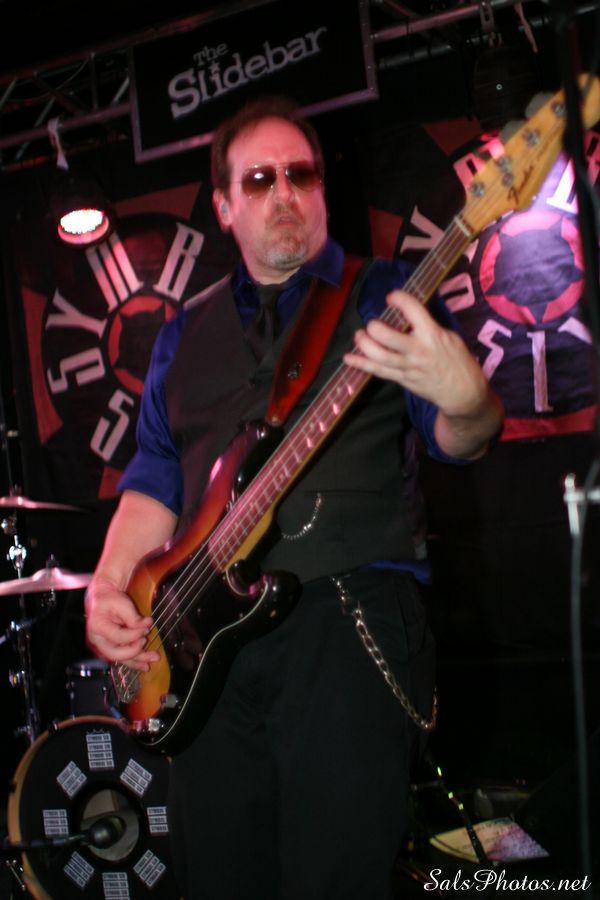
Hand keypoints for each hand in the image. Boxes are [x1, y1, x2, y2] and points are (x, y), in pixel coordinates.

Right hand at [85, 576, 160, 670]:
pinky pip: (122, 657)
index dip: (134, 635)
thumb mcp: (122, 604)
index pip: (118, 637)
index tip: (146, 628)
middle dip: (135, 652)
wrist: (102, 599)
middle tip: (146, 642)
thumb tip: (146, 625)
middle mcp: (97, 640)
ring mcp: (102, 646)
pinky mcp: (109, 647)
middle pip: (116, 654)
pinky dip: (134, 661)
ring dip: (137, 661)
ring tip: (152, 660)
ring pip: (120, 658)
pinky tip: (144, 664)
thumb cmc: (110, 600)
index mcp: (97, 627)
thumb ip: (133, 617)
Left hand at [344, 291, 485, 410]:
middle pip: (389, 338)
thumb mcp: (449, 337)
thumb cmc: (457, 361)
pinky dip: (362, 364)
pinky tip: (348, 358)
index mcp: (432, 335)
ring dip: (364, 345)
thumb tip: (408, 315)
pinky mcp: (401, 379)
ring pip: (380, 356)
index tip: (391, 297)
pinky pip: (378, 371)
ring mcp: (408, 367)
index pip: (413, 311)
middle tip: (372, 324)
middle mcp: (418, 350)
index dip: (399, 299)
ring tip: (359, 335)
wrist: (462, 391)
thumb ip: (428, 327)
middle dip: (376, 328)